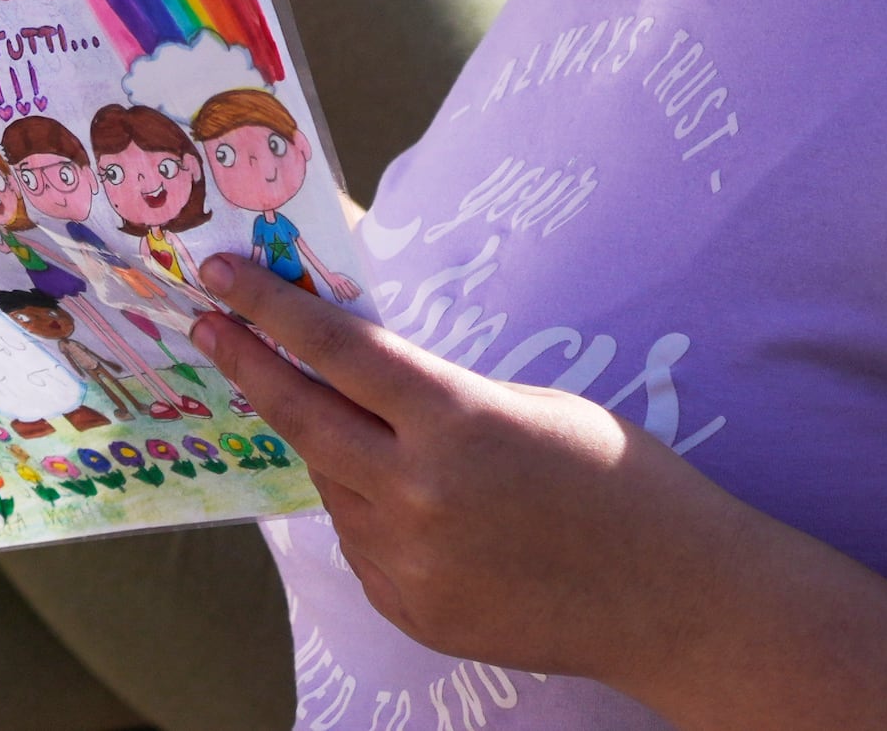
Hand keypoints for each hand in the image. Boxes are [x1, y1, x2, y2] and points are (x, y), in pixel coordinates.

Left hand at [189, 254, 886, 729]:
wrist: (676, 600)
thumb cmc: (622, 480)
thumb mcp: (528, 406)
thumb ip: (437, 399)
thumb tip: (359, 381)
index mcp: (457, 421)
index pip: (335, 349)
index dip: (269, 307)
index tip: (222, 277)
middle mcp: (417, 493)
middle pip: (301, 415)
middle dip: (247, 362)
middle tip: (210, 325)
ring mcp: (407, 560)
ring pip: (330, 481)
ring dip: (327, 443)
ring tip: (366, 426)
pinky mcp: (408, 609)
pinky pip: (358, 539)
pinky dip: (366, 506)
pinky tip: (409, 497)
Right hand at [323, 271, 362, 302]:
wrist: (325, 272)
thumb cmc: (333, 274)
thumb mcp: (340, 275)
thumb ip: (344, 280)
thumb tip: (349, 284)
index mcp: (343, 278)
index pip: (351, 284)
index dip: (356, 289)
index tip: (360, 293)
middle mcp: (340, 280)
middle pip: (348, 288)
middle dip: (352, 294)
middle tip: (356, 298)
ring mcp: (336, 283)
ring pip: (342, 291)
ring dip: (347, 296)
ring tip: (350, 300)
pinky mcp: (331, 285)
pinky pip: (336, 292)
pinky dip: (339, 296)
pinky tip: (342, 300)